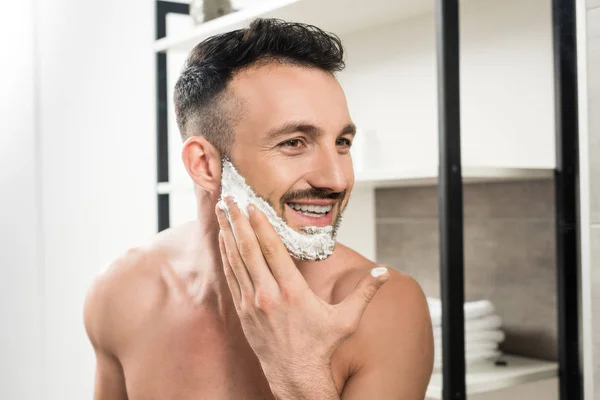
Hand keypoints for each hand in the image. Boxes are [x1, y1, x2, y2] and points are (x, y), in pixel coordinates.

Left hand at [215, 197, 389, 379]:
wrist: (295, 375)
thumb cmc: (321, 346)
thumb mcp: (347, 320)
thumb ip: (365, 293)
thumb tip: (385, 273)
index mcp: (293, 292)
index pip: (273, 250)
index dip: (262, 225)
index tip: (253, 205)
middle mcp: (268, 295)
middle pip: (249, 250)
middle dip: (239, 221)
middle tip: (229, 199)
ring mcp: (252, 303)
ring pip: (237, 261)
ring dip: (229, 234)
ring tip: (221, 212)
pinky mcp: (243, 312)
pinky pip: (232, 277)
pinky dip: (227, 256)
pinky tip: (224, 241)